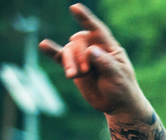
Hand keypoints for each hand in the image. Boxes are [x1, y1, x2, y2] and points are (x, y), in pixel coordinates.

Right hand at [39, 4, 150, 119]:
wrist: (116, 105)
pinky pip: (60, 57)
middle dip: (78, 55)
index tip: (75, 8)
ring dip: (68, 62)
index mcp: (109, 48)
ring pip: (68, 51)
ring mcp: (83, 58)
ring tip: (72, 76)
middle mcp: (95, 49)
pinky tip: (43, 45)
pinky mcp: (75, 68)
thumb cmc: (122, 89)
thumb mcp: (117, 77)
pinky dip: (51, 52)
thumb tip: (91, 50)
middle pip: (78, 41)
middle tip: (85, 71)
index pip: (97, 30)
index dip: (86, 19)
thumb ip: (104, 63)